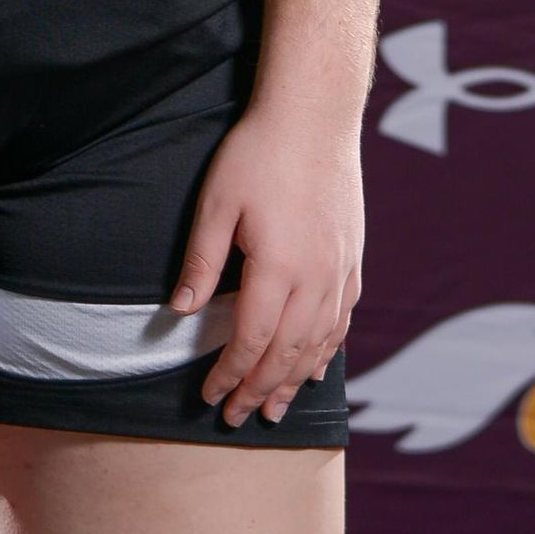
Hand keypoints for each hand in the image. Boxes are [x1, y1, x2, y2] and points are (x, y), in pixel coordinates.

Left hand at [168, 101, 361, 426]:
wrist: (316, 115)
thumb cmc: (259, 153)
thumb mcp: (217, 201)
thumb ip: (202, 259)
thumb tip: (181, 311)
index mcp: (278, 268)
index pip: (251, 341)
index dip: (230, 375)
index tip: (209, 397)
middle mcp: (316, 278)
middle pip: (286, 353)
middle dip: (258, 390)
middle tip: (237, 418)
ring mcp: (340, 270)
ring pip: (319, 343)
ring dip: (294, 381)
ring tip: (276, 410)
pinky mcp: (353, 257)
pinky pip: (343, 319)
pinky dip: (327, 350)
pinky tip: (315, 365)